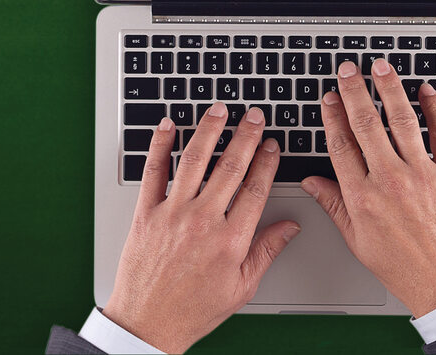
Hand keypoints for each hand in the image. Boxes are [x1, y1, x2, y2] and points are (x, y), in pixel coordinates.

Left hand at [101, 103, 299, 353]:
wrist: (147, 324)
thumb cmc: (193, 310)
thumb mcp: (241, 287)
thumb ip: (267, 251)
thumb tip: (290, 227)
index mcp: (230, 241)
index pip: (255, 188)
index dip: (267, 162)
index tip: (273, 145)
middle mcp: (202, 222)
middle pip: (230, 167)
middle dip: (246, 137)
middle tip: (254, 116)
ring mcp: (172, 214)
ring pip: (193, 161)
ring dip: (209, 131)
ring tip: (219, 110)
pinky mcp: (145, 214)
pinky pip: (152, 171)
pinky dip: (159, 145)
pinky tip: (168, 126)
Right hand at [301, 59, 435, 316]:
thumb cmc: (403, 267)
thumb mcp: (358, 241)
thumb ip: (334, 206)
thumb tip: (312, 181)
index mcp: (363, 197)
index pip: (341, 144)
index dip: (332, 116)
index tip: (329, 97)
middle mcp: (390, 180)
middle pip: (367, 124)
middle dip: (354, 91)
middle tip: (348, 69)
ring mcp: (422, 175)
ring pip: (403, 120)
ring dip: (390, 89)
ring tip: (381, 67)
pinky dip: (435, 108)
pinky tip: (426, 91)